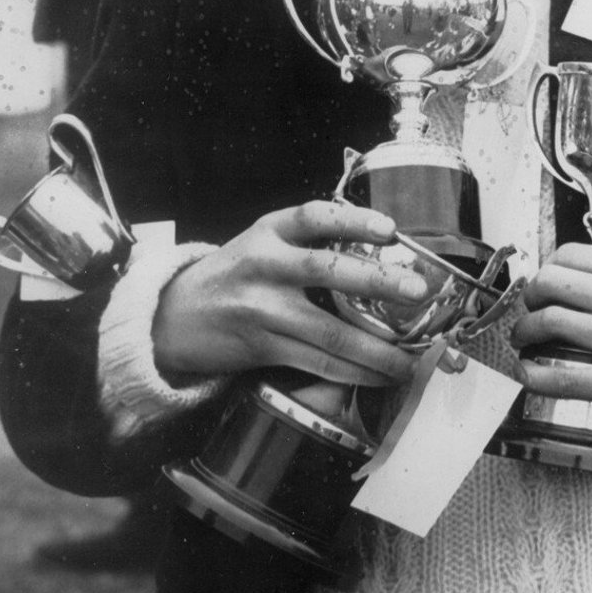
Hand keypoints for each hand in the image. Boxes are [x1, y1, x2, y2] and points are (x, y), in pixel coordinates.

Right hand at [153, 200, 429, 388]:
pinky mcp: (263, 347)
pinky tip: (379, 375)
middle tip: (417, 290)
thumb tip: (383, 254)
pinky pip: (317, 363)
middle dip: (378, 282)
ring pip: (328, 332)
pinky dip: (353, 373)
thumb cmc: (236, 273)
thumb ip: (308, 242)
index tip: (390, 229)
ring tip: (409, 357)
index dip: (354, 220)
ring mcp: (263, 309)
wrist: (174, 315)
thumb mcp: (263, 241)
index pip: (314, 217)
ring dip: (376, 349)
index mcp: (270, 231)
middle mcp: (266, 266)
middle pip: (327, 271)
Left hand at [510, 245, 591, 434]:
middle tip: (529, 309)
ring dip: (526, 332)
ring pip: (553, 323)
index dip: (546, 268)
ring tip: (526, 339)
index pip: (569, 254)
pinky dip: (535, 374)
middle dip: (530, 297)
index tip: (543, 283)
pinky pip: (565, 377)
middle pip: (553, 282)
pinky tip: (529, 372)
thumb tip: (562, 274)